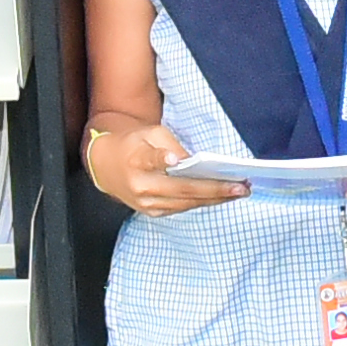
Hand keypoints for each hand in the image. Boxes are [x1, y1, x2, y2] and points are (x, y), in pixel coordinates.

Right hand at [83, 115, 237, 218]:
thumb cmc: (133, 145)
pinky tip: (223, 196)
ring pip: (186, 204)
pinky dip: (204, 202)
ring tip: (239, 191)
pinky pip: (183, 208)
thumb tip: (194, 162)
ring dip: (215, 199)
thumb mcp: (149, 133)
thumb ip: (170, 146)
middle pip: (181, 190)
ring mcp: (147, 204)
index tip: (174, 159)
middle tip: (240, 186)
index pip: (149, 159)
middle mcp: (141, 186)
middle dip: (214, 189)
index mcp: (136, 160)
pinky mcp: (152, 212)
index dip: (162, 159)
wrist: (106, 166)